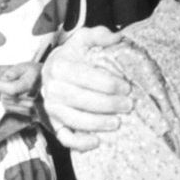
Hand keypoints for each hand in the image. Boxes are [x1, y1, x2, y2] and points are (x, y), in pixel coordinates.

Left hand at [0, 61, 40, 116]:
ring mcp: (31, 109)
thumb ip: (13, 71)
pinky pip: (12, 111)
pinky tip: (16, 97)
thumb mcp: (27, 66)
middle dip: (2, 89)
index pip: (9, 89)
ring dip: (5, 97)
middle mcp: (32, 99)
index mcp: (31, 86)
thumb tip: (3, 78)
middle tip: (7, 82)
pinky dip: (10, 104)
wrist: (55, 85)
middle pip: (5, 97)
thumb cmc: (41, 75)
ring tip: (13, 89)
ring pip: (7, 105)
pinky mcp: (31, 115)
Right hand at [40, 27, 132, 149]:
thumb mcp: (84, 39)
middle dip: (108, 105)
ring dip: (97, 124)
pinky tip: (97, 142)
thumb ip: (99, 35)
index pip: (86, 77)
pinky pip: (64, 138)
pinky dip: (79, 144)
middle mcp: (52, 88)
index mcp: (59, 66)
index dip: (108, 84)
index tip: (126, 87)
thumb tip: (117, 38)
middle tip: (128, 106)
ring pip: (74, 120)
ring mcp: (52, 108)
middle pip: (81, 100)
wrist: (52, 71)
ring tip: (118, 123)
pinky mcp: (54, 123)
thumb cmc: (73, 55)